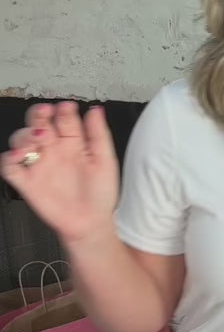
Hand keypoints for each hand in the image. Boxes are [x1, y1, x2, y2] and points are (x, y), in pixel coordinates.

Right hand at [0, 102, 119, 244]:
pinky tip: (18, 157)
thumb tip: (96, 110)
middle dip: (38, 114)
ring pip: (20, 139)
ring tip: (37, 138)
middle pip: (37, 123)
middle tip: (46, 113)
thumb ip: (99, 135)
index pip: (62, 117)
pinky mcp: (27, 182)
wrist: (91, 223)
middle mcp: (53, 150)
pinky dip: (9, 159)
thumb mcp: (105, 161)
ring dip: (25, 134)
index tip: (68, 107)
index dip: (63, 109)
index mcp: (72, 141)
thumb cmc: (100, 194)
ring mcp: (39, 164)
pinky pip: (10, 167)